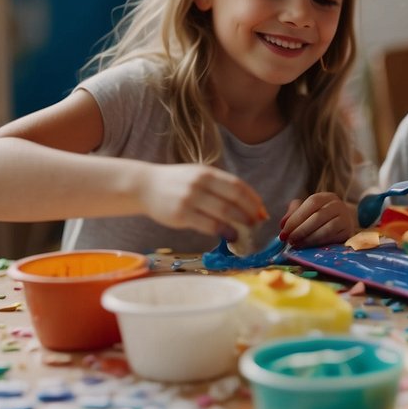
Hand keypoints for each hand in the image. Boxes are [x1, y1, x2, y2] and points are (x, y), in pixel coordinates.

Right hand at [137, 163, 266, 238]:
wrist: (145, 186)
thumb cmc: (177, 183)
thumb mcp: (198, 176)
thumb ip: (219, 187)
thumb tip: (246, 204)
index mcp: (207, 173)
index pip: (237, 185)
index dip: (253, 199)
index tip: (262, 211)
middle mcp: (199, 184)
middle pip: (233, 200)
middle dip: (249, 213)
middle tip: (257, 223)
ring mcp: (189, 199)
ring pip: (223, 213)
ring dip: (239, 224)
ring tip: (247, 231)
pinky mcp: (180, 215)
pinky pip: (208, 225)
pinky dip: (223, 231)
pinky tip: (230, 235)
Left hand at [280, 192, 357, 246]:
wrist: (343, 223)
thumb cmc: (321, 217)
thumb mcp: (306, 211)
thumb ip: (293, 214)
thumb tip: (283, 224)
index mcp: (326, 197)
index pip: (311, 203)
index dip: (296, 218)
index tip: (283, 231)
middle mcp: (338, 205)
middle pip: (318, 216)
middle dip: (300, 230)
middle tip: (289, 240)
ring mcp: (345, 219)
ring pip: (326, 229)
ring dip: (309, 239)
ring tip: (297, 244)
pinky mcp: (347, 232)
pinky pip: (332, 238)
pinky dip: (318, 243)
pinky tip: (308, 247)